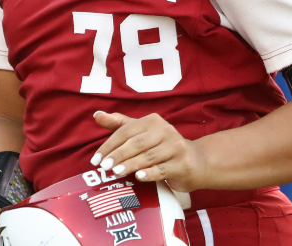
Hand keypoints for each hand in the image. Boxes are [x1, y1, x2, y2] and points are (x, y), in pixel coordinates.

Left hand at [90, 111, 207, 192]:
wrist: (196, 161)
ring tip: (116, 172)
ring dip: (130, 165)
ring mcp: (175, 146)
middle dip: (118, 155)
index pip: (126, 131)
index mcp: (152, 121)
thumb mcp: (142, 133)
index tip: (96, 159)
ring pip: (148, 156)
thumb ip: (120, 125)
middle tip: (104, 166)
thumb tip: (96, 115)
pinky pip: (162, 169)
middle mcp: (165, 130)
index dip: (109, 145)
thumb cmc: (162, 147)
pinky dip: (149, 173)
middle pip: (136, 143)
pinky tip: (138, 177)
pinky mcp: (183, 163)